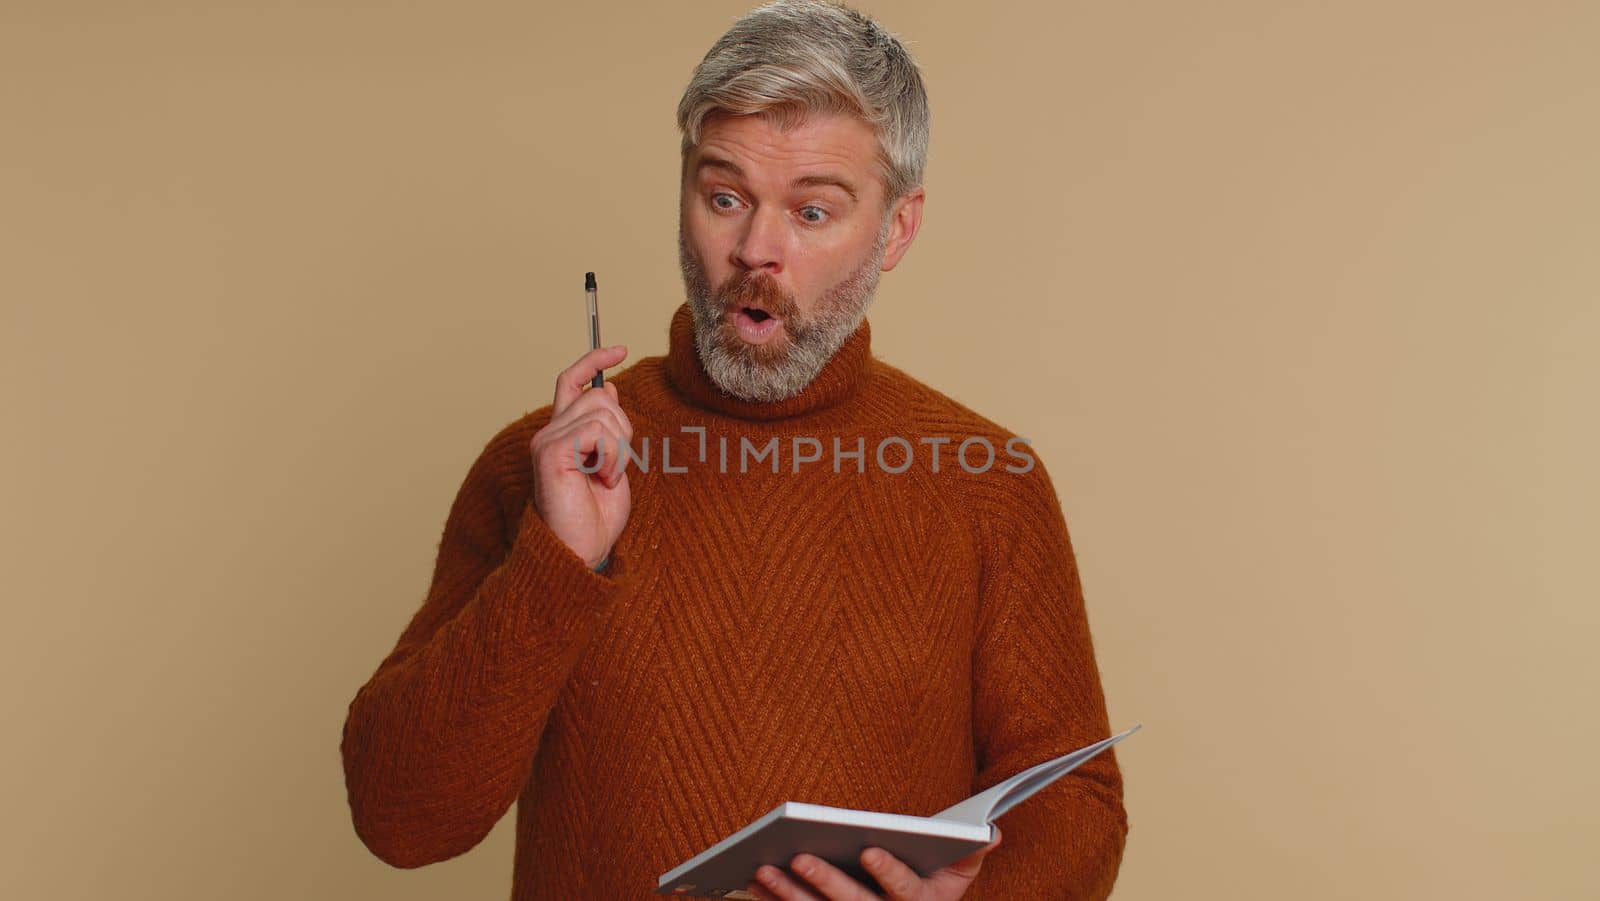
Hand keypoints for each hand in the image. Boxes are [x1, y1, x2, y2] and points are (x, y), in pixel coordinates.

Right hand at [528, 345, 632, 567]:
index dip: (594, 360)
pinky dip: (613, 457)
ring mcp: (547, 441)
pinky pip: (599, 432)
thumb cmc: (596, 518)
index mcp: (562, 434)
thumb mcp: (611, 464)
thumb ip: (608, 429)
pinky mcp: (551, 453)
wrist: (581, 552)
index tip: (621, 349)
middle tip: (615, 467)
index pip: (571, 381)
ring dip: (620, 448)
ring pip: (603, 412)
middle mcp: (549, 433)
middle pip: (598, 395)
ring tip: (607, 478)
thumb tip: (610, 388)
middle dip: (623, 429)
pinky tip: (602, 481)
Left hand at [745, 828, 1000, 900]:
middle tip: (798, 857)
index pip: (904, 892)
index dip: (889, 873)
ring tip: (762, 869)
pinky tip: (755, 882)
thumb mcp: (959, 871)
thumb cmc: (934, 881)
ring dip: (788, 895)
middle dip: (825, 882)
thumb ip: (971, 851)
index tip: (870, 851)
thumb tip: (990, 832)